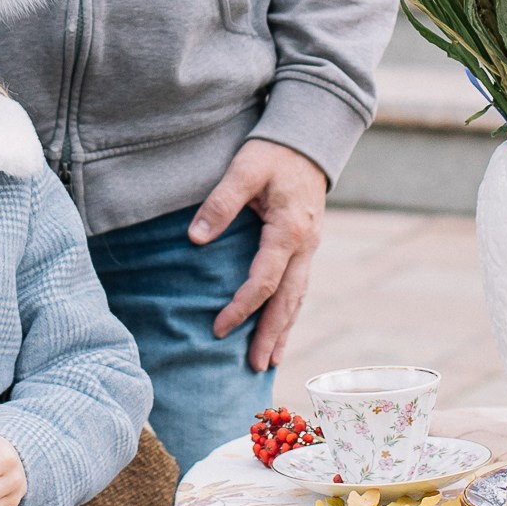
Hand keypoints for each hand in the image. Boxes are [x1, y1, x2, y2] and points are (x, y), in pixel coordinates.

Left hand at [188, 139, 329, 374]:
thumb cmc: (274, 152)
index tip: (217, 328)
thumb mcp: (245, 169)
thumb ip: (220, 202)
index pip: (264, 281)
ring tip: (271, 361)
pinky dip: (289, 311)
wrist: (310, 139)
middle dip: (271, 334)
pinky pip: (299, 286)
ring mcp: (309, 248)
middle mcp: (305, 245)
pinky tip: (280, 328)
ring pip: (298, 297)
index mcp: (288, 231)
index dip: (241, 307)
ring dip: (284, 329)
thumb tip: (196, 237)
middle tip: (257, 367)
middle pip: (288, 300)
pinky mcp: (306, 246)